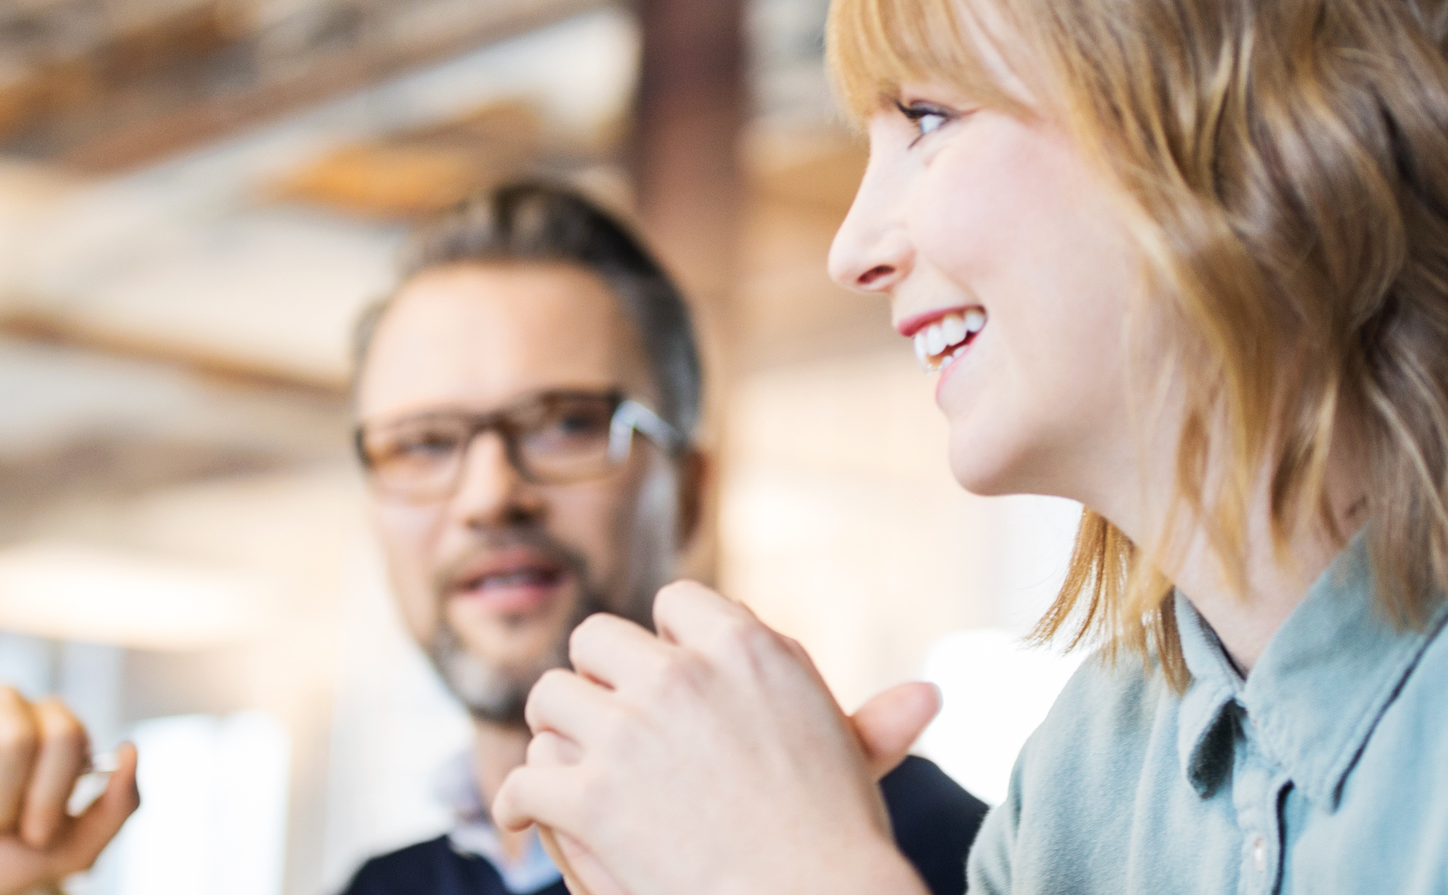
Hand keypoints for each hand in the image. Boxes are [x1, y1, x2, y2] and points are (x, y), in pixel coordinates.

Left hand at [491, 582, 941, 894]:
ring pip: (549, 698)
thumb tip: (927, 696)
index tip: (663, 676)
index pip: (677, 605)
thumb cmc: (841, 843)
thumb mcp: (854, 765)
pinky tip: (526, 820)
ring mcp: (630, 733)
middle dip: (596, 680)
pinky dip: (520, 803)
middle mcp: (683, 675)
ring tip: (561, 764)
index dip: (665, 642)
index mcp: (748, 649)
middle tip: (601, 720)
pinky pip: (526, 777)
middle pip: (598, 640)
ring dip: (553, 734)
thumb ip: (872, 723)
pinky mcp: (590, 795)